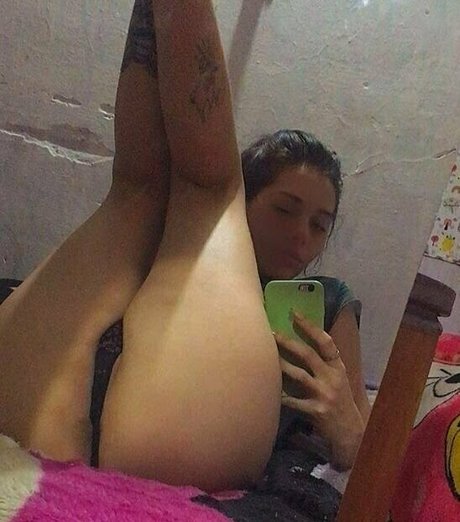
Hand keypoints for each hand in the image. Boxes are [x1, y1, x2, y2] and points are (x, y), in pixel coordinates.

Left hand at [275, 311, 364, 469]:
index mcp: (338, 367)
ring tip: (265, 357)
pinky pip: (292, 401)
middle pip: (307, 355)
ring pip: (298, 375)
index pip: (325, 342)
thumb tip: (299, 342)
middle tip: (271, 332)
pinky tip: (267, 391)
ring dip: (280, 365)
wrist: (350, 433)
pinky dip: (279, 396)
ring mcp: (325, 395)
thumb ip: (323, 363)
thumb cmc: (339, 401)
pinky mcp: (316, 411)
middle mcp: (332, 378)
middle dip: (288, 342)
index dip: (310, 326)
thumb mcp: (337, 379)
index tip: (294, 313)